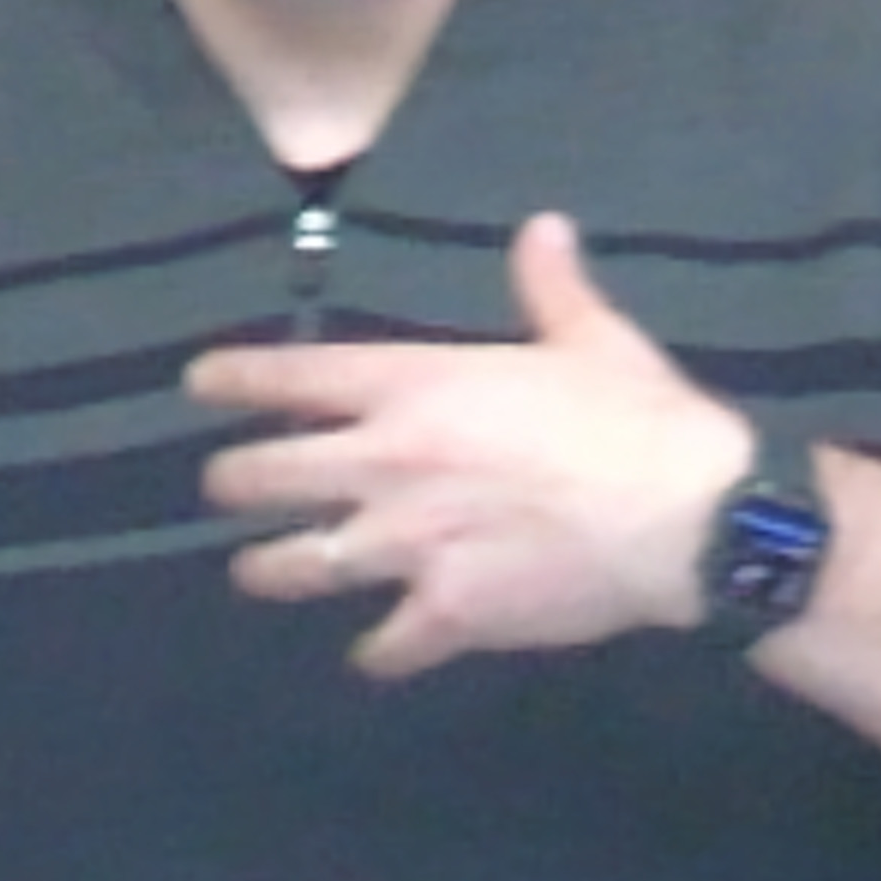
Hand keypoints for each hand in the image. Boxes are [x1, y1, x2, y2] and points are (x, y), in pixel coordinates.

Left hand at [190, 211, 752, 678]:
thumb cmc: (635, 418)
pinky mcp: (446, 614)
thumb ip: (550, 286)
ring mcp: (410, 546)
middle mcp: (390, 464)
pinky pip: (383, 646)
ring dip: (271, 570)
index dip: (234, 380)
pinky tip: (374, 653)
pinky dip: (376, 653)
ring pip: (298, 567)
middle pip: (265, 478)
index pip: (292, 377)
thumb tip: (544, 227)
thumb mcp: (592, 339)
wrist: (683, 519)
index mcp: (416, 387)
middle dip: (235, 483)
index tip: (198, 385)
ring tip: (257, 573)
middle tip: (226, 486)